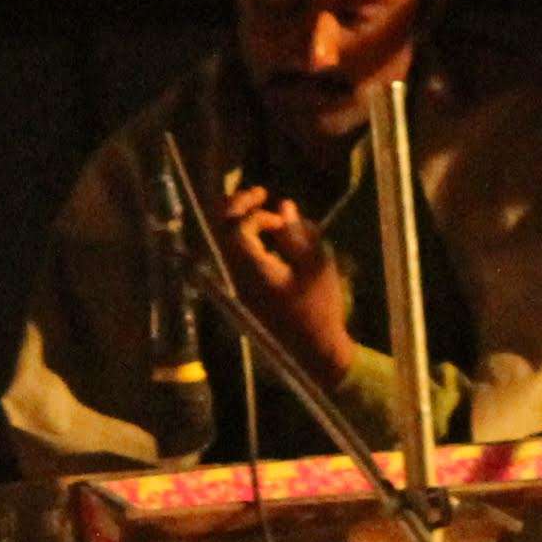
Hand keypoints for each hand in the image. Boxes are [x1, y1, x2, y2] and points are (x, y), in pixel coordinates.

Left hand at [215, 176, 357, 381]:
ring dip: (238, 219)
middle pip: (221, 231)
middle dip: (236, 206)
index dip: (257, 215)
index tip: (281, 221)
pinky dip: (243, 237)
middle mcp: (237, 276)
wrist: (313, 349)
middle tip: (259, 193)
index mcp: (253, 271)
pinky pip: (232, 254)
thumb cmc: (320, 308)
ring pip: (223, 241)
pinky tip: (264, 233)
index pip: (237, 229)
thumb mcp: (317, 266)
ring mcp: (237, 284)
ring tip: (259, 206)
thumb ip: (298, 234)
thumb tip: (284, 205)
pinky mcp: (243, 289)